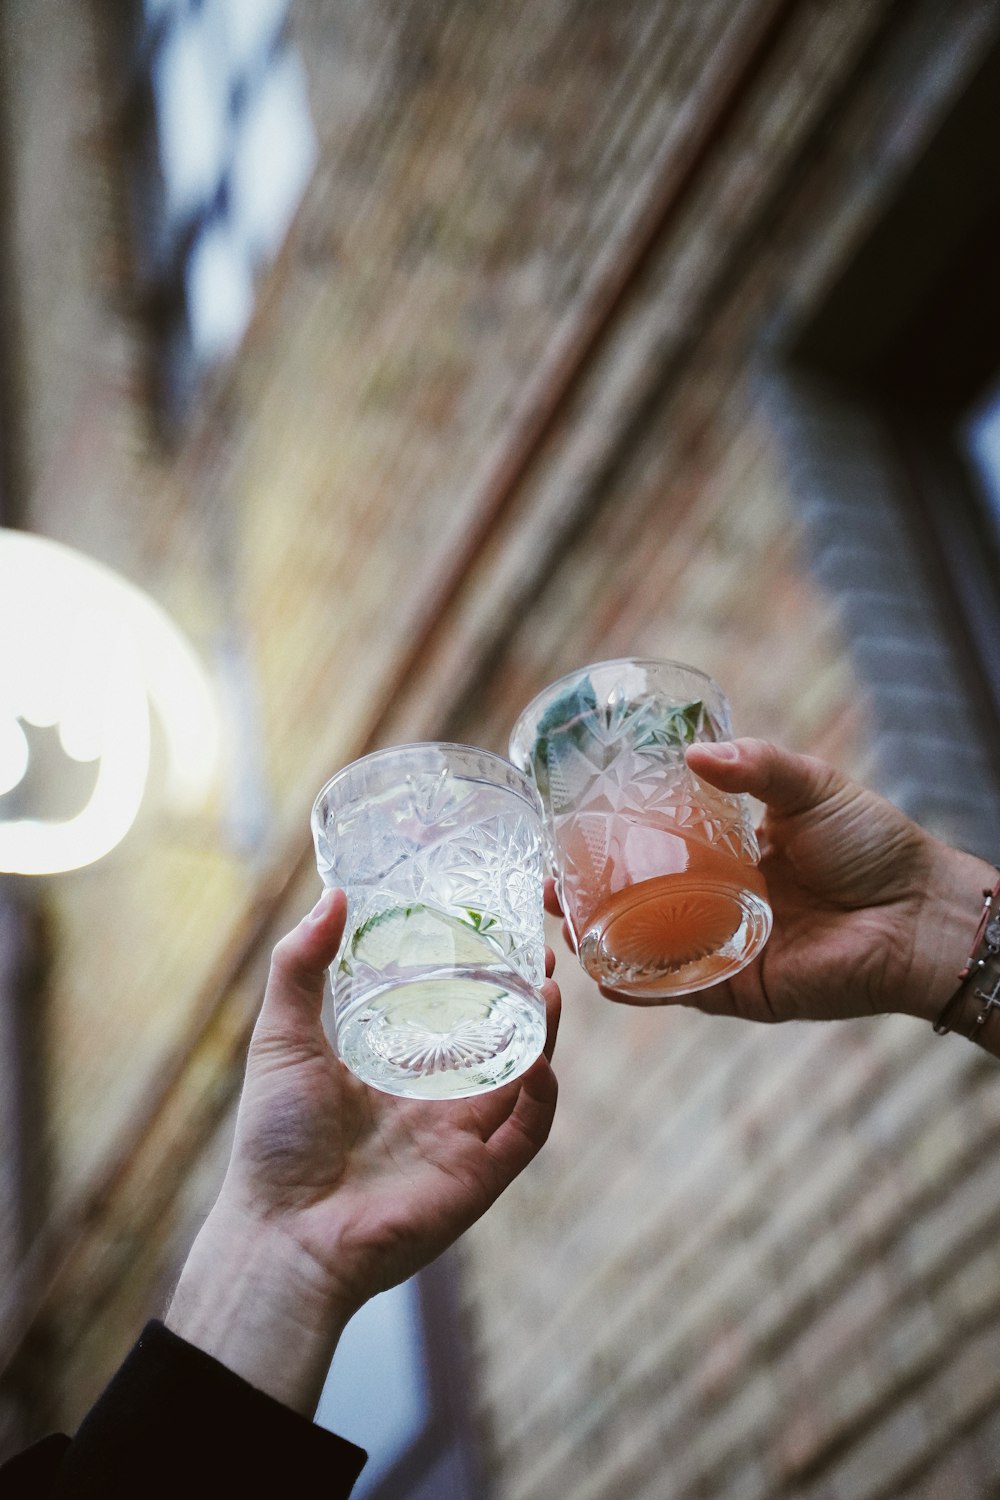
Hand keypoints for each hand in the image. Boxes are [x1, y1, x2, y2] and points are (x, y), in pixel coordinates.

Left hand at [167, 888, 559, 1413]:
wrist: (282, 1236)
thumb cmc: (274, 1143)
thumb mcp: (282, 1038)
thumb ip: (301, 966)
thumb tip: (334, 894)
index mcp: (393, 1074)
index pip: (450, 1015)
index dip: (478, 975)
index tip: (496, 930)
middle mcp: (433, 1104)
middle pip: (498, 1041)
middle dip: (524, 998)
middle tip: (541, 951)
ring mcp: (461, 1141)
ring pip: (522, 1078)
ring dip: (543, 1035)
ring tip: (549, 987)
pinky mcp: (478, 1177)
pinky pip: (528, 1133)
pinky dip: (542, 1097)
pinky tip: (539, 1058)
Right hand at [546, 738, 993, 1031]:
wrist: (921, 912)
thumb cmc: (876, 845)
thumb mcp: (809, 787)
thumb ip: (755, 767)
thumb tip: (691, 753)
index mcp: (733, 857)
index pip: (659, 852)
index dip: (614, 847)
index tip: (569, 833)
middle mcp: (721, 905)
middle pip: (641, 906)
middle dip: (591, 900)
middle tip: (548, 885)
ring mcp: (727, 949)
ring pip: (650, 952)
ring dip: (603, 945)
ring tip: (562, 927)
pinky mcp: (741, 991)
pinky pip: (682, 991)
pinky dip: (642, 988)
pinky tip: (604, 975)